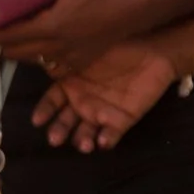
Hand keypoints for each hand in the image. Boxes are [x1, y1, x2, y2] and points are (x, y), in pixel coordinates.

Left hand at [0, 0, 149, 73]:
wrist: (140, 9)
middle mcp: (56, 46)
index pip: (8, 36)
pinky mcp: (78, 63)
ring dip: (19, 49)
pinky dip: (40, 55)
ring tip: (18, 33)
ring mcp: (67, 58)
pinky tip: (44, 41)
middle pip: (14, 52)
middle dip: (0, 44)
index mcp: (52, 25)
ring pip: (30, 59)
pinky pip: (49, 65)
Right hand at [30, 38, 178, 151]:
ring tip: (84, 145)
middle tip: (55, 140)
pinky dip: (107, 139)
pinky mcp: (122, 120)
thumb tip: (45, 61)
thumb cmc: (120, 47)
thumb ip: (70, 60)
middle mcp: (82, 103)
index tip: (38, 121)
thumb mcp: (91, 50)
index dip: (44, 111)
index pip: (51, 102)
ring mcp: (101, 113)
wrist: (156, 52)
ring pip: (86, 131)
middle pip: (65, 121)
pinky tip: (103, 142)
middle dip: (60, 131)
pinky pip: (112, 133)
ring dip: (82, 140)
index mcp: (71, 87)